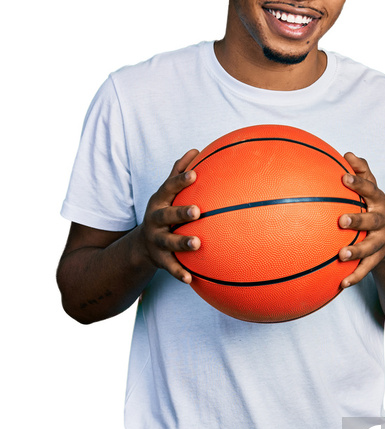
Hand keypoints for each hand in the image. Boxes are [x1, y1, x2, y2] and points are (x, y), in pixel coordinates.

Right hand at [139, 149, 200, 282]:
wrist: (142, 245)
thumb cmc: (164, 212)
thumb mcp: (165, 193)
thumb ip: (178, 173)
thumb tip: (195, 149)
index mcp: (159, 202)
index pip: (169, 189)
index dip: (180, 181)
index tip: (195, 174)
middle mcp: (155, 221)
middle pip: (166, 216)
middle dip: (180, 213)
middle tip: (196, 211)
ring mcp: (157, 241)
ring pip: (169, 242)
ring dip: (182, 243)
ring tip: (197, 243)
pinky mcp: (160, 260)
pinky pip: (171, 267)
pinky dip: (179, 273)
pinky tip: (191, 279)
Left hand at [338, 152, 384, 287]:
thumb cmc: (370, 205)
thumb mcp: (369, 188)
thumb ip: (361, 171)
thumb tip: (347, 153)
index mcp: (378, 201)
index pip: (370, 189)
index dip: (358, 183)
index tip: (343, 177)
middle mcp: (382, 221)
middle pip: (372, 220)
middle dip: (358, 220)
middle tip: (341, 220)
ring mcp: (380, 242)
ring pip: (370, 248)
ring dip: (356, 251)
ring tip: (341, 255)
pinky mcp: (376, 259)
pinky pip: (365, 269)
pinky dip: (354, 276)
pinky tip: (340, 283)